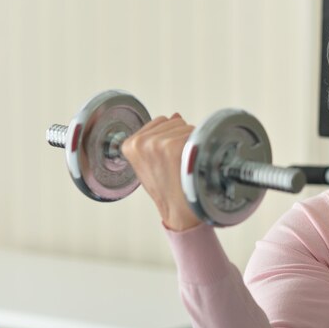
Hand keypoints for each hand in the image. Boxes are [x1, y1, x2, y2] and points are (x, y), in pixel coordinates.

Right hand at [122, 113, 200, 230]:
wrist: (178, 211)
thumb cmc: (168, 188)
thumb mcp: (153, 161)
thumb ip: (158, 138)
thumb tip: (175, 116)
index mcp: (130, 144)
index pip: (161, 121)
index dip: (170, 137)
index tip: (168, 158)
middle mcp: (140, 142)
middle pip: (174, 121)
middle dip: (180, 138)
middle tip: (178, 162)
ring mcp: (157, 144)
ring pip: (185, 126)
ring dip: (190, 142)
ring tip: (184, 163)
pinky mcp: (173, 147)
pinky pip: (195, 134)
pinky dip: (199, 146)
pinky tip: (192, 163)